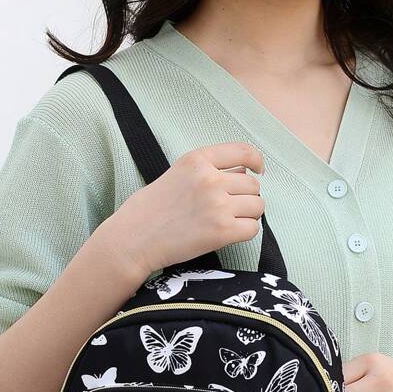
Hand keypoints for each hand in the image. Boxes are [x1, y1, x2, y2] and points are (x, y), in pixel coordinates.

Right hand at [108, 142, 265, 276]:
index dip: (257, 160)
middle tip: (229, 209)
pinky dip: (245, 232)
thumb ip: (207, 171)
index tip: (259, 169)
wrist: (133, 239)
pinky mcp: (221, 231)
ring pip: (257, 206)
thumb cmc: (149, 210)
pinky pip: (252, 228)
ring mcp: (217, 205)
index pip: (243, 152)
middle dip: (246, 196)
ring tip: (228, 222)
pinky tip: (229, 234)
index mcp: (197, 160)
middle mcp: (210, 179)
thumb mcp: (176, 175)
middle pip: (253, 185)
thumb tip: (244, 172)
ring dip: (248, 215)